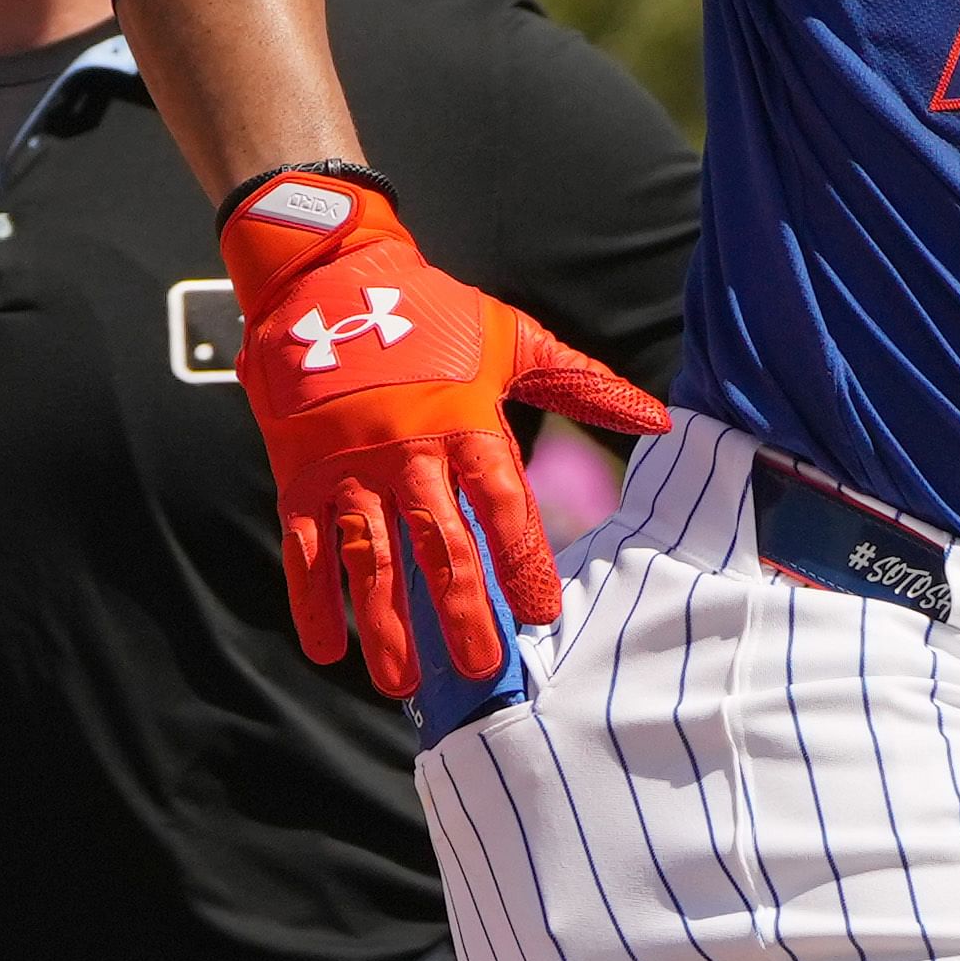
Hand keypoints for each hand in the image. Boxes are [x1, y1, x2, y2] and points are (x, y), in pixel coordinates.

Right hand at [220, 165, 676, 684]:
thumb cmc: (431, 312)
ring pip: (370, 558)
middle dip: (461, 610)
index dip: (523, 559)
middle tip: (482, 666)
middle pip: (439, 543)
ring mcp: (349, 469)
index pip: (502, 503)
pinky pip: (304, 547)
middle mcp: (408, 452)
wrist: (327, 277)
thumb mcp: (512, 339)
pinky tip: (325, 650)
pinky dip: (310, 600)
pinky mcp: (299, 476)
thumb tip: (659, 419)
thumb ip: (584, 385)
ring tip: (402, 683)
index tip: (541, 611)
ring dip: (385, 623)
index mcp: (465, 422)